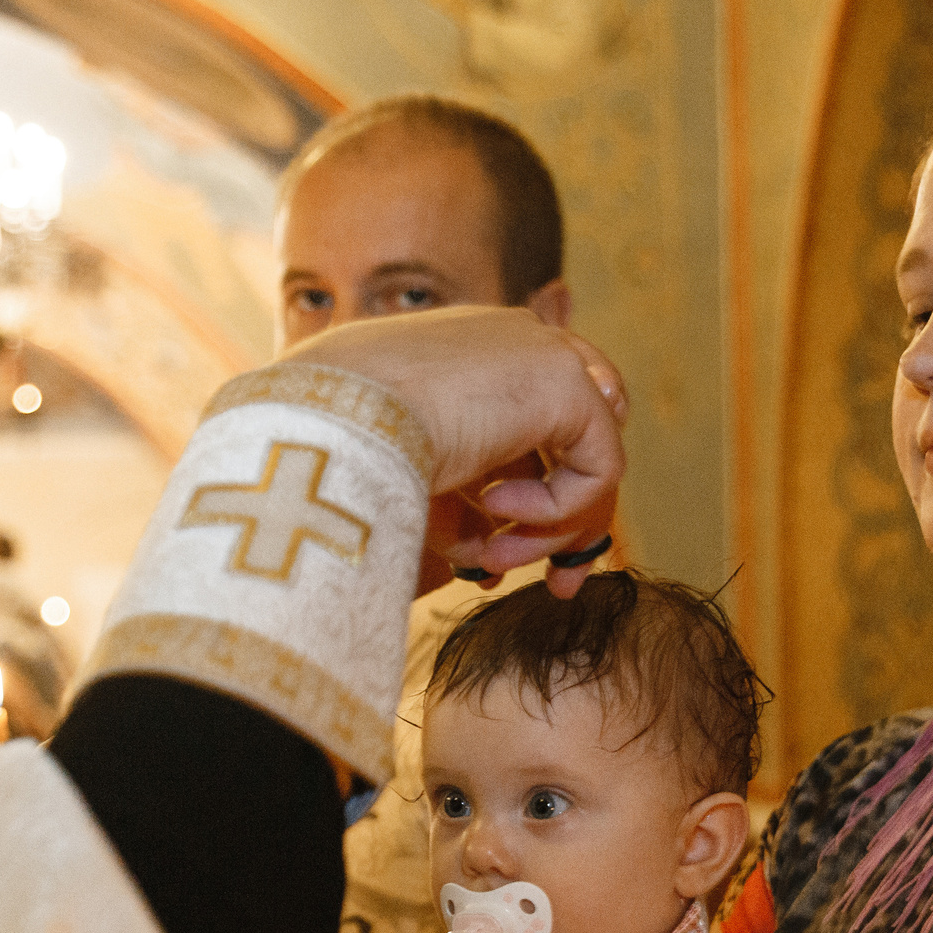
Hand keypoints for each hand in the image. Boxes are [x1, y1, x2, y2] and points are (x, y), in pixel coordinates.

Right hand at [283, 307, 626, 598]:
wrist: (334, 416)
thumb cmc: (345, 452)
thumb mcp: (409, 478)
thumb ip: (459, 505)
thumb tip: (491, 554)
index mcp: (469, 356)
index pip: (534, 426)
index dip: (536, 496)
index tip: (509, 559)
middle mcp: (512, 344)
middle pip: (577, 443)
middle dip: (570, 523)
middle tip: (557, 588)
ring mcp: (544, 353)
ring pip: (586, 465)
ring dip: (547, 531)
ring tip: (493, 559)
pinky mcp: (568, 382)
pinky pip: (597, 470)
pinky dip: (555, 512)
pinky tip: (494, 510)